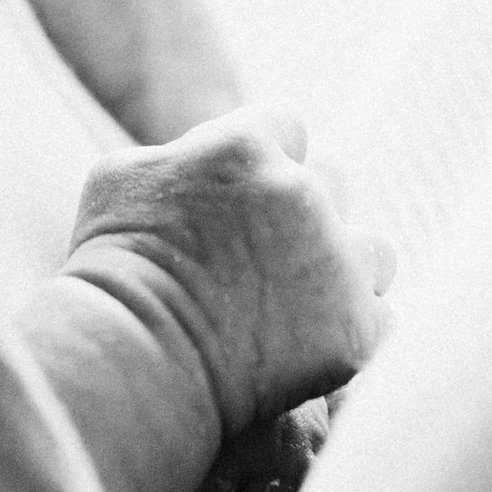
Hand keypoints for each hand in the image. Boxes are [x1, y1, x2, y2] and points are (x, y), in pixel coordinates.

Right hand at [64, 107, 392, 442]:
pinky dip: (351, 334)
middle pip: (333, 182)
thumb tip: (192, 156)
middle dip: (305, 214)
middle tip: (271, 258)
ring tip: (306, 308)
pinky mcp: (353, 327)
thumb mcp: (119, 178)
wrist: (135, 363)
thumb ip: (174, 154)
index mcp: (246, 146)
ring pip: (373, 252)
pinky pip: (380, 319)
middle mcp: (301, 191)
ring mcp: (334, 260)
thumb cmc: (112, 271)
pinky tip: (315, 351)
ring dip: (346, 272)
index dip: (265, 164)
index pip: (286, 127)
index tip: (244, 201)